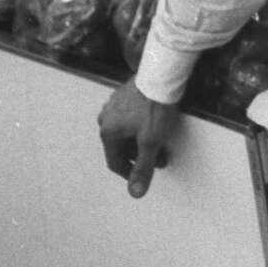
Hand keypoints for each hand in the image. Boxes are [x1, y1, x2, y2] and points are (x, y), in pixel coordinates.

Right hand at [97, 78, 179, 198]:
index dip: (131, 173)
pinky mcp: (124, 95)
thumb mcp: (151, 141)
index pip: (115, 162)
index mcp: (108, 131)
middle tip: (159, 158)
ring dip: (140, 142)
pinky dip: (140, 127)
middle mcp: (106, 118)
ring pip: (125, 132)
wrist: (162, 74)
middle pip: (121, 147)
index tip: (145, 175)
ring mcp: (114, 105)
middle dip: (139, 156)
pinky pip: (129, 118)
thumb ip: (143, 167)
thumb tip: (135, 192)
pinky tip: (155, 125)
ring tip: (160, 143)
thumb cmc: (155, 106)